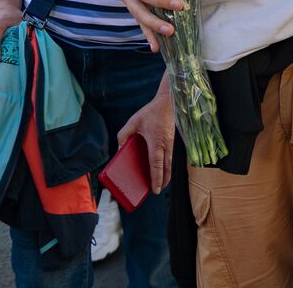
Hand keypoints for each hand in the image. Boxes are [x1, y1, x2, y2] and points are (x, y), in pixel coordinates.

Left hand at [117, 76, 174, 193]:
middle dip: (162, 181)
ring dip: (166, 175)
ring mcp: (171, 144)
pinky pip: (170, 157)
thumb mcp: (133, 122)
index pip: (156, 164)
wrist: (169, 102)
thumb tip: (119, 150)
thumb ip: (124, 135)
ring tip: (160, 184)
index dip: (156, 178)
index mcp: (156, 142)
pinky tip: (161, 169)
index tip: (155, 189)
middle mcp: (166, 145)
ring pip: (170, 164)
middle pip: (166, 168)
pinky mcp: (172, 141)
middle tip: (156, 191)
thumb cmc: (151, 112)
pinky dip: (167, 166)